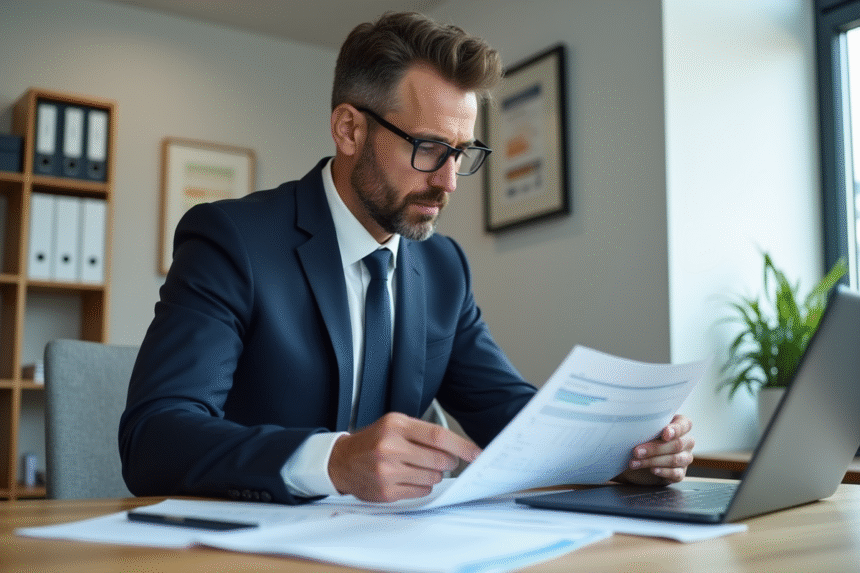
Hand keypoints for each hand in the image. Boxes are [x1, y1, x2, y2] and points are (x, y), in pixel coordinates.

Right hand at [328, 412, 480, 501]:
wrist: (341, 461)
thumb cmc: (373, 441)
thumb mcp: (393, 425)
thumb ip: (422, 433)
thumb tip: (456, 449)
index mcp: (396, 426)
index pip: (437, 436)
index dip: (461, 446)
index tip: (476, 453)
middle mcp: (391, 447)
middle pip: (439, 459)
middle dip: (448, 462)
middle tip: (445, 460)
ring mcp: (388, 471)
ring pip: (433, 477)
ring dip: (434, 474)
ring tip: (419, 467)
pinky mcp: (386, 491)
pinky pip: (421, 491)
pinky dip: (422, 486)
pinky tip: (409, 477)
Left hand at [615, 414, 694, 485]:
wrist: (638, 458)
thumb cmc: (643, 437)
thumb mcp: (644, 429)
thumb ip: (648, 427)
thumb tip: (639, 428)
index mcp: (681, 425)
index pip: (684, 425)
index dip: (676, 430)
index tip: (664, 434)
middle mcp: (686, 441)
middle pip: (677, 444)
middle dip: (655, 448)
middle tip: (637, 451)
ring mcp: (685, 458)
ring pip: (675, 459)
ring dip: (653, 461)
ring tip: (635, 462)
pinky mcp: (680, 473)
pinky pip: (675, 473)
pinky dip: (663, 471)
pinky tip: (652, 470)